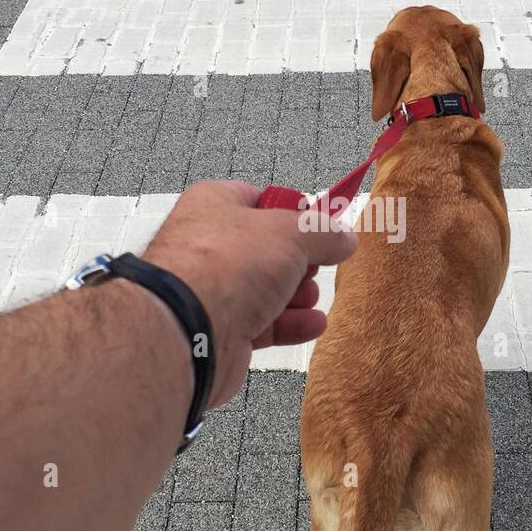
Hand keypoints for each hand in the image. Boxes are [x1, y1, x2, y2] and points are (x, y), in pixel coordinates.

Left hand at [142, 181, 356, 407]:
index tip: (322, 223)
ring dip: (296, 295)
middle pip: (266, 249)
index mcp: (215, 205)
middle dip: (298, 260)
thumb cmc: (223, 267)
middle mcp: (209, 246)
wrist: (188, 331)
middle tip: (317, 264)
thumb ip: (322, 233)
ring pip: (265, 289)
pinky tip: (311, 324)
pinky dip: (289, 324)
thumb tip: (343, 236)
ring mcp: (213, 291)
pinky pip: (262, 323)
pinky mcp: (220, 330)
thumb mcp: (290, 234)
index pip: (260, 199)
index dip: (293, 211)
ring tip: (312, 296)